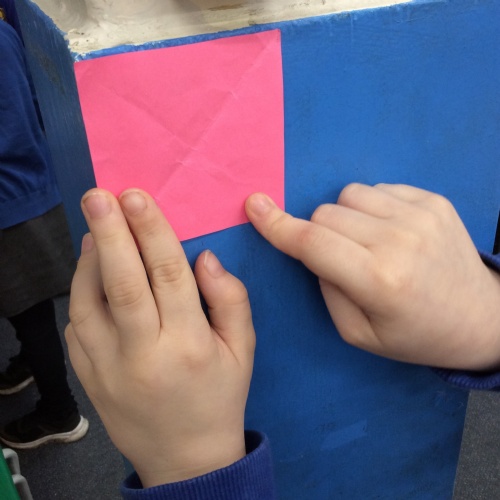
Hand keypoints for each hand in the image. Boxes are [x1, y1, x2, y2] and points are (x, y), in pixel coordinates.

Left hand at [66, 188, 254, 487]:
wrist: (184, 459)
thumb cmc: (219, 396)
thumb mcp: (244, 350)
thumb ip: (231, 299)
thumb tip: (204, 257)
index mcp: (189, 344)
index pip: (168, 276)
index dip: (152, 232)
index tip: (136, 196)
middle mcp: (143, 354)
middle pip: (122, 284)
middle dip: (109, 233)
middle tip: (98, 194)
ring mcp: (108, 369)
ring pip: (88, 302)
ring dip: (88, 259)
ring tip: (95, 226)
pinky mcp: (87, 378)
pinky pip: (77, 327)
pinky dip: (80, 292)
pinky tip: (91, 271)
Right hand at [246, 183, 499, 370]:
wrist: (481, 319)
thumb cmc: (414, 335)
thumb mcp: (358, 333)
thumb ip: (327, 287)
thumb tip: (312, 246)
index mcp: (378, 281)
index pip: (313, 243)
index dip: (278, 225)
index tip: (255, 206)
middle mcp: (400, 240)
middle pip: (326, 214)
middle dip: (320, 233)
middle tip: (343, 258)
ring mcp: (421, 215)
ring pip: (350, 195)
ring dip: (347, 218)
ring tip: (370, 243)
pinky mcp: (435, 200)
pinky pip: (379, 189)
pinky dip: (374, 209)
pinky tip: (393, 232)